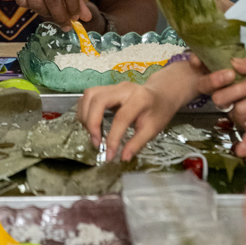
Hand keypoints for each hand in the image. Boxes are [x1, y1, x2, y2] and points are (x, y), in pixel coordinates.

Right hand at [0, 0, 89, 27]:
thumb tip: (86, 18)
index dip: (73, 6)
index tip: (77, 17)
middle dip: (61, 16)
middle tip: (66, 25)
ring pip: (36, 2)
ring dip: (45, 13)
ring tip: (52, 14)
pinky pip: (22, 1)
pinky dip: (30, 7)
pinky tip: (36, 4)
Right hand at [77, 64, 193, 159]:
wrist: (161, 94)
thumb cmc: (158, 111)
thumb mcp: (153, 129)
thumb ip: (137, 143)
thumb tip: (123, 158)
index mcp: (139, 98)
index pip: (121, 117)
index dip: (113, 138)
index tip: (109, 155)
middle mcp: (123, 88)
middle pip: (98, 100)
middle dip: (92, 123)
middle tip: (96, 142)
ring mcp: (113, 86)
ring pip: (89, 95)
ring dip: (85, 116)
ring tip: (92, 134)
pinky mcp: (105, 89)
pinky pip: (88, 96)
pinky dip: (84, 110)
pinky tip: (90, 124)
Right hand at [208, 56, 245, 125]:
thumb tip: (233, 62)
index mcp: (241, 78)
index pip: (216, 76)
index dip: (205, 71)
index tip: (199, 62)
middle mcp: (240, 95)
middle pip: (218, 96)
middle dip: (226, 88)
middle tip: (245, 81)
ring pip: (228, 109)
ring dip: (240, 101)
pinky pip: (242, 127)